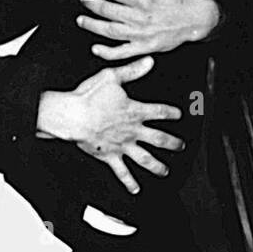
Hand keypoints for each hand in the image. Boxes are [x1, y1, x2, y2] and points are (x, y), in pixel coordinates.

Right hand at [39, 57, 183, 193]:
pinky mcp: (110, 156)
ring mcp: (122, 145)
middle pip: (159, 139)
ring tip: (165, 171)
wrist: (72, 116)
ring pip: (145, 159)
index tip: (179, 115)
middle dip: (172, 143)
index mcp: (135, 111)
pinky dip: (130, 182)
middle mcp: (132, 131)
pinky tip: (135, 189)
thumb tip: (148, 62)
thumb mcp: (111, 77)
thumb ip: (132, 71)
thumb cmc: (88, 97)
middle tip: (180, 146)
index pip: (159, 112)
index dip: (171, 112)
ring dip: (158, 166)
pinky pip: (122, 172)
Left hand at [78, 0, 219, 59]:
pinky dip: (107, 52)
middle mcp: (140, 18)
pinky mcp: (145, 47)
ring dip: (93, 26)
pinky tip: (95, 48)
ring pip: (110, 32)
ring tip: (81, 20)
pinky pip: (122, 52)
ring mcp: (141, 35)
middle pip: (108, 11)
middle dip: (92, 4)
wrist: (199, 19)